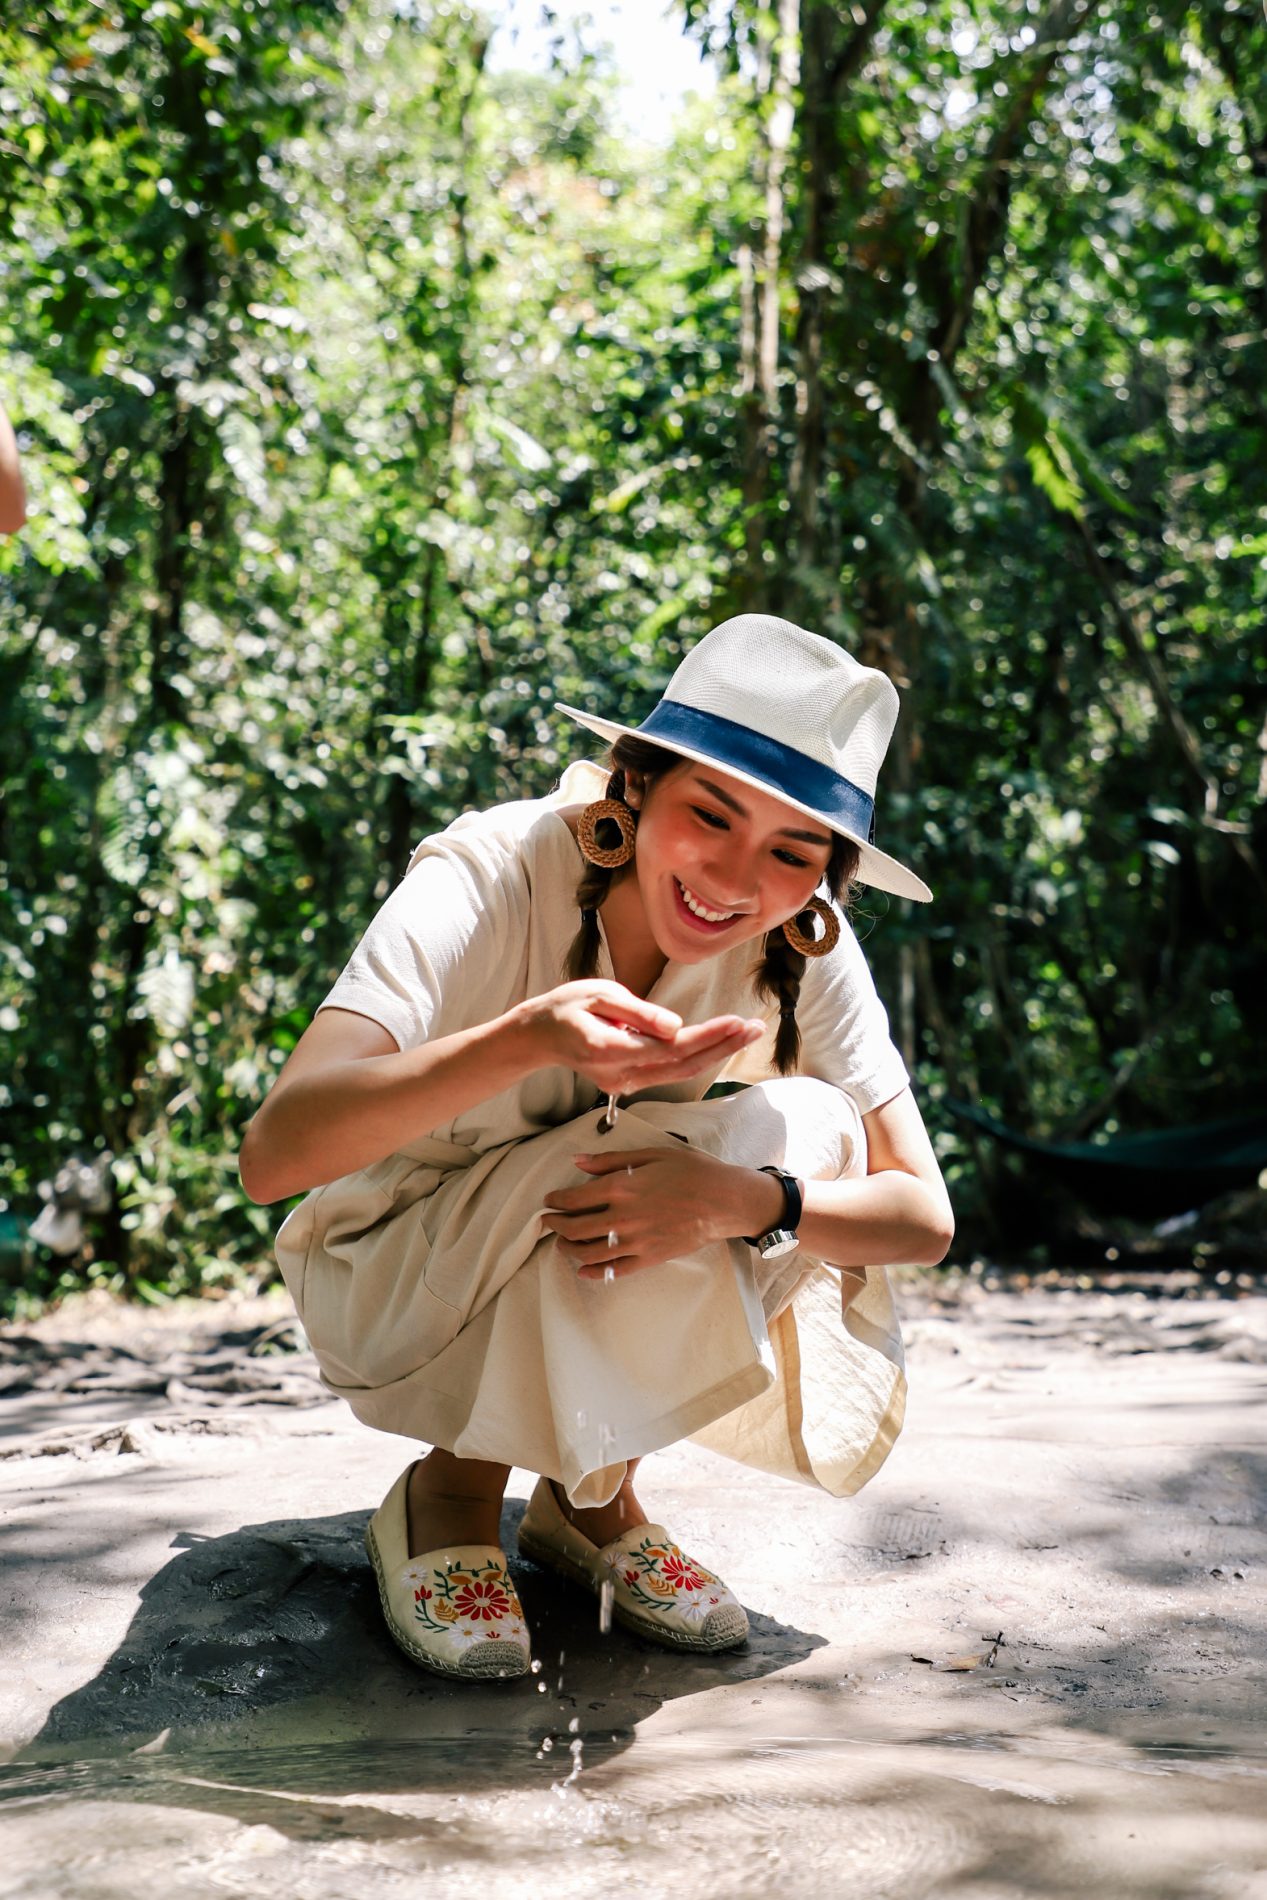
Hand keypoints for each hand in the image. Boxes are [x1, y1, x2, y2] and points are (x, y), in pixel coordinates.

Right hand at [515, 979, 763, 1098]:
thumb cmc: (566, 1008)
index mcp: (611, 1051)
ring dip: (716, 1052)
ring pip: (680, 1073)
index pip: (671, 1048)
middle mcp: (621, 1076)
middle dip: (723, 1047)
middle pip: (683, 1066)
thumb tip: (678, 1025)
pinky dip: (698, 1057)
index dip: (708, 1036)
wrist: (538, 1036)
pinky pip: (669, 1072)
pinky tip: (721, 1041)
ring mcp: (624, 1083)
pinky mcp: (628, 1082)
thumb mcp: (598, 995)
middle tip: (757, 1027)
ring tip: (748, 1031)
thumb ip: (638, 1013)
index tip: (737, 1021)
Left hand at [541, 1146, 776, 1278]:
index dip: (556, 1201)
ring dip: (569, 1249)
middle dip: (555, 1226)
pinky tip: (583, 1269)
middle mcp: (623, 1217)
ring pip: (590, 1252)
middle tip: (548, 1222)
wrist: (724, 1200)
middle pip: (576, 1228)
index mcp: (621, 1188)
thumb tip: (577, 1162)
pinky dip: (594, 1272)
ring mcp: (636, 1241)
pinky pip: (614, 1270)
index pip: (575, 1199)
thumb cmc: (691, 1171)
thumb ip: (611, 1160)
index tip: (549, 1201)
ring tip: (562, 1243)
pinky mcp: (649, 1258)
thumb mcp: (650, 1155)